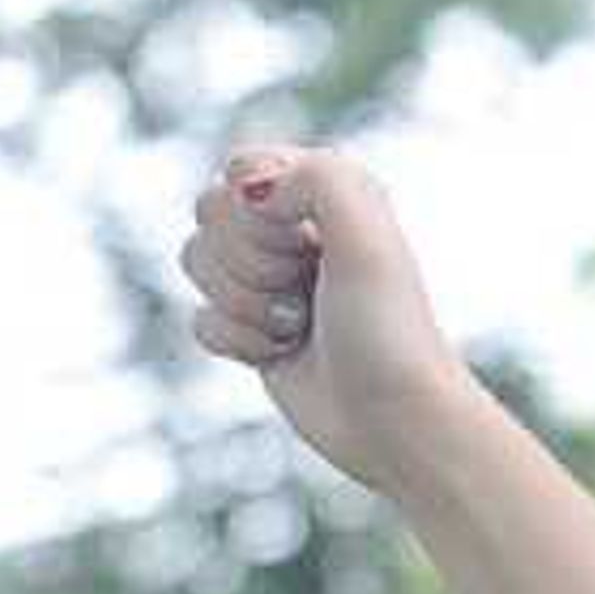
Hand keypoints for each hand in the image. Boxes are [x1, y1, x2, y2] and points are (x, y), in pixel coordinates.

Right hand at [179, 142, 472, 490]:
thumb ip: (316, 176)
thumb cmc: (388, 331)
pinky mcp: (252, 332)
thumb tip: (248, 190)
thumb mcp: (367, 233)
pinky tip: (283, 354)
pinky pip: (201, 320)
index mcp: (320, 191)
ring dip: (246, 303)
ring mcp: (268, 282)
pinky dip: (239, 342)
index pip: (238, 170)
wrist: (398, 423)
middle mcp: (291, 229)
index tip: (310, 245)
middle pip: (208, 213)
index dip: (260, 213)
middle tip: (308, 290)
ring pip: (196, 261)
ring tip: (299, 325)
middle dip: (252, 261)